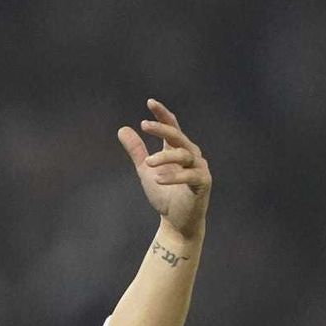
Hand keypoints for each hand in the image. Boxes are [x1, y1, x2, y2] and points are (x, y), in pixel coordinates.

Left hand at [117, 99, 211, 239]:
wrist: (176, 223)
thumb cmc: (164, 196)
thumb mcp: (146, 170)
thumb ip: (136, 151)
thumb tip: (122, 129)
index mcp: (178, 150)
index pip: (172, 127)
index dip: (162, 114)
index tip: (150, 102)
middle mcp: (192, 155)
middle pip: (178, 136)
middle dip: (162, 129)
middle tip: (145, 125)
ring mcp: (199, 168)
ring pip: (184, 154)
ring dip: (164, 157)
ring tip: (148, 163)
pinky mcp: (203, 183)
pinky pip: (190, 176)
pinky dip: (174, 176)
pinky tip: (158, 179)